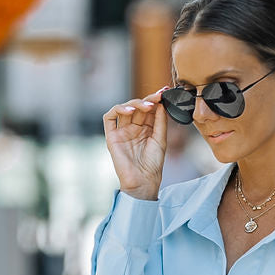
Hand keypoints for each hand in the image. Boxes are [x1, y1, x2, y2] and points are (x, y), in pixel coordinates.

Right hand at [103, 85, 169, 199]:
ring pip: (124, 109)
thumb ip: (160, 121)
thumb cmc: (153, 165)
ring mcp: (122, 132)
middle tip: (158, 96)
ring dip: (136, 103)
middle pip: (138, 107)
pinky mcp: (112, 137)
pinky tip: (129, 110)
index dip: (156, 99)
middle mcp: (133, 128)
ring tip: (147, 106)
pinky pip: (109, 117)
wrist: (143, 182)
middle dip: (148, 99)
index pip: (149, 109)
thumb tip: (161, 102)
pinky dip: (118, 109)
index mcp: (145, 129)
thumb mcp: (161, 140)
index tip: (165, 92)